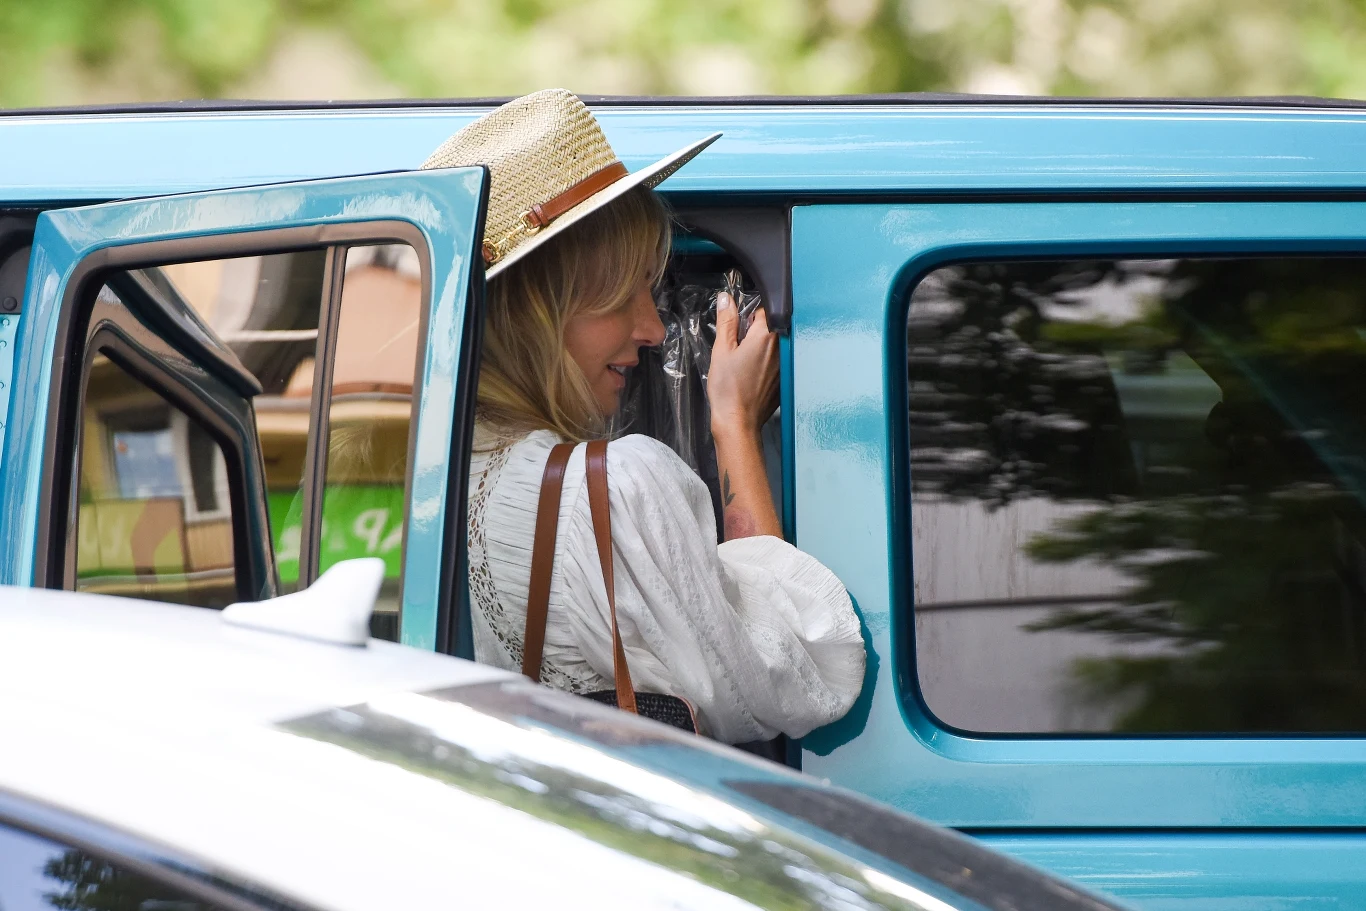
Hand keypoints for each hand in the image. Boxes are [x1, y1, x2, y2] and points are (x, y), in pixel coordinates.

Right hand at [708, 292, 778, 437]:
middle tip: (740, 347)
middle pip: (772, 327)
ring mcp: (786, 364)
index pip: (764, 310)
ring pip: (776, 344)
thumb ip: (727, 321)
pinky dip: (768, 363)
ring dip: (763, 347)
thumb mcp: (722, 350)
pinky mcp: (786, 378)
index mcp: (767, 336)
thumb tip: (726, 299)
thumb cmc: (728, 388)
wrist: (738, 420)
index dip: (749, 316)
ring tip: (746, 363)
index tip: (739, 328)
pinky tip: (753, 375)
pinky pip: (778, 361)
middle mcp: (782, 348)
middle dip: (757, 331)